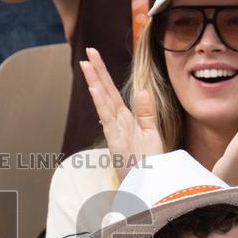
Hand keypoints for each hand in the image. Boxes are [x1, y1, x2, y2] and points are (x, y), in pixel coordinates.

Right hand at [80, 47, 163, 181]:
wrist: (150, 185)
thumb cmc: (150, 164)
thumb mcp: (151, 133)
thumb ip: (146, 112)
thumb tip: (140, 91)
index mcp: (125, 119)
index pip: (112, 92)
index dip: (104, 74)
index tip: (95, 58)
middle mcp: (117, 122)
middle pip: (105, 91)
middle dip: (97, 71)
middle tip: (88, 52)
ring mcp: (115, 131)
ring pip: (103, 101)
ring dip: (95, 82)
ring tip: (86, 64)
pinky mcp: (116, 141)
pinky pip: (108, 118)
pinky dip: (101, 103)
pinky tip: (95, 88)